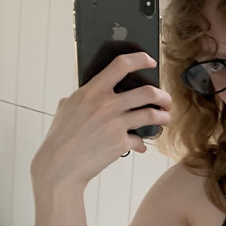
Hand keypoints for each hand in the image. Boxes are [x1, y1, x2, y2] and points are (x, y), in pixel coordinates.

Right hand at [31, 52, 171, 189]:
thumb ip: (79, 98)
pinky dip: (142, 144)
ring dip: (163, 117)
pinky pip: (140, 140)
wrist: (59, 166)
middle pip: (148, 92)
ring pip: (152, 115)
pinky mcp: (120, 143)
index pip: (121, 65)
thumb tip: (86, 93)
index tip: (150, 61)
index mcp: (92, 91)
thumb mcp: (66, 109)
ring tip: (165, 119)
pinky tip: (140, 146)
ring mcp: (115, 124)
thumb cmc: (60, 137)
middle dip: (163, 96)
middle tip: (165, 101)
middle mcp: (106, 105)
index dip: (140, 59)